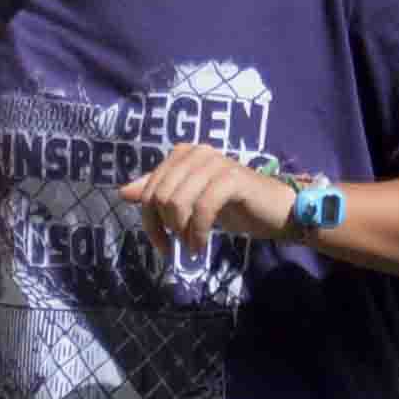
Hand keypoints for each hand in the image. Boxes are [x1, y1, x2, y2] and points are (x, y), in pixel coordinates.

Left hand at [120, 142, 292, 259]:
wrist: (275, 210)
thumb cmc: (232, 205)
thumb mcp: (190, 201)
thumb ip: (160, 193)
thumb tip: (124, 192)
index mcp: (183, 154)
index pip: (150, 189)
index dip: (150, 221)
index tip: (162, 244)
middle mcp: (197, 152)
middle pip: (160, 195)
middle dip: (165, 227)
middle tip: (179, 246)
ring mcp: (215, 163)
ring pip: (177, 201)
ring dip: (182, 232)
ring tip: (192, 246)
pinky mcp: (232, 178)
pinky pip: (202, 208)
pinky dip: (197, 233)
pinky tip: (200, 246)